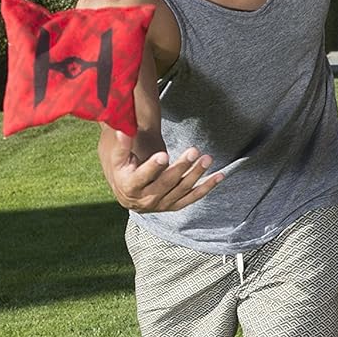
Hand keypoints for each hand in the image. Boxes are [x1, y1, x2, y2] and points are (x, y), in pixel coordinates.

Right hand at [107, 133, 223, 211]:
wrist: (128, 195)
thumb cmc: (122, 171)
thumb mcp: (117, 158)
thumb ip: (121, 145)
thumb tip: (122, 130)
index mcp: (130, 187)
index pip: (142, 177)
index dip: (153, 167)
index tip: (164, 155)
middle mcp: (146, 200)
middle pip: (167, 182)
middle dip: (181, 167)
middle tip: (194, 151)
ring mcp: (162, 205)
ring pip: (182, 189)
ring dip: (197, 174)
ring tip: (207, 158)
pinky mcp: (174, 205)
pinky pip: (193, 197)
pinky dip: (207, 187)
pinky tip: (220, 176)